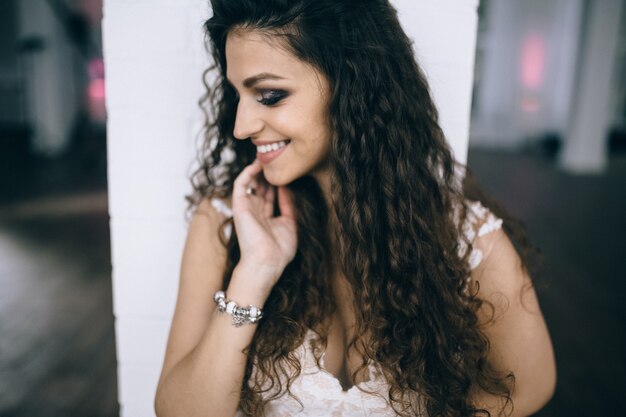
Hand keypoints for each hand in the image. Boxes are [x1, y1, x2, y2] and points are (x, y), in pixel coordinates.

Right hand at [231, 159, 297, 289]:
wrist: (266, 262)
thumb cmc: (279, 251)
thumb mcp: (291, 225)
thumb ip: (289, 206)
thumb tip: (288, 189)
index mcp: (267, 218)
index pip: (271, 195)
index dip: (278, 183)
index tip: (287, 171)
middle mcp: (256, 212)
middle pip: (261, 187)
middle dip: (268, 173)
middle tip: (276, 158)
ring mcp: (247, 208)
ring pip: (251, 182)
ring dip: (258, 169)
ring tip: (267, 156)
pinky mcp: (239, 206)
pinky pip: (241, 184)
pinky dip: (247, 173)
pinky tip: (257, 164)